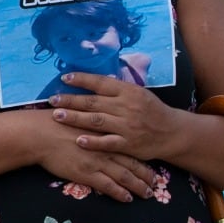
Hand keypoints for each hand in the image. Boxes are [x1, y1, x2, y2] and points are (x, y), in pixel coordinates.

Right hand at [30, 106, 158, 201]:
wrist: (40, 134)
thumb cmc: (55, 123)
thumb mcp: (79, 118)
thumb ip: (91, 124)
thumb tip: (98, 128)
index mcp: (105, 134)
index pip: (130, 147)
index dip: (142, 157)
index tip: (152, 164)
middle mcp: (106, 148)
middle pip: (132, 163)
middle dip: (146, 174)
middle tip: (156, 183)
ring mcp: (98, 162)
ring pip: (125, 176)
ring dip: (138, 186)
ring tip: (147, 193)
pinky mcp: (87, 174)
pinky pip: (108, 186)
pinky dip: (119, 193)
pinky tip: (127, 198)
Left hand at [46, 70, 180, 165]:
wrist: (172, 132)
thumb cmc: (151, 111)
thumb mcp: (138, 94)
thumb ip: (117, 90)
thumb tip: (92, 81)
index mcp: (128, 92)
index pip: (101, 83)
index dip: (82, 79)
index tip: (64, 78)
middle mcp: (126, 107)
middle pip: (93, 102)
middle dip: (70, 100)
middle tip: (51, 100)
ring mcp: (126, 126)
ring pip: (96, 121)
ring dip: (74, 118)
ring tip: (56, 115)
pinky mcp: (128, 144)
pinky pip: (107, 142)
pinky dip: (93, 141)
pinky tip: (78, 140)